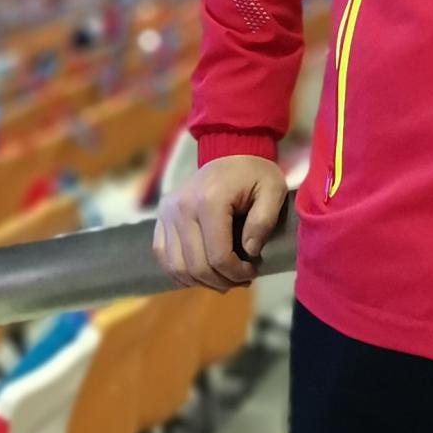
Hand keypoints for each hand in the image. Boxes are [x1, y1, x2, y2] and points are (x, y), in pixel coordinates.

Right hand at [153, 155, 287, 291]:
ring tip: (223, 277)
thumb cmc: (254, 174)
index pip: (218, 255)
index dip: (237, 272)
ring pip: (177, 267)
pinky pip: (163, 256)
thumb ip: (264, 221)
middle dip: (221, 281)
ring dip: (201, 281)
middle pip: (196, 266)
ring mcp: (167, 213)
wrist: (229, 151)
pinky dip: (181, 272)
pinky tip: (201, 273)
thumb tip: (249, 252)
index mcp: (209, 200)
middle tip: (241, 279)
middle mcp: (182, 207)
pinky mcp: (160, 218)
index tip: (253, 271)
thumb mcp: (272, 190)